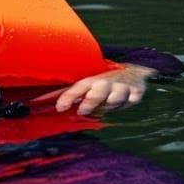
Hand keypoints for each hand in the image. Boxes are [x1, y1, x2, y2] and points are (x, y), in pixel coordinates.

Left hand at [32, 63, 155, 116]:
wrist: (133, 72)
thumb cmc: (104, 83)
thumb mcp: (88, 87)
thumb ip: (73, 96)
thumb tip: (47, 105)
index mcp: (90, 81)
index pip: (76, 88)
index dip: (67, 97)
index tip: (60, 108)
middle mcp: (105, 82)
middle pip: (96, 92)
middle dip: (89, 101)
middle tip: (81, 111)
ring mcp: (121, 86)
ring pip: (115, 97)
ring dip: (110, 103)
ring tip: (106, 106)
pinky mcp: (136, 91)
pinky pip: (132, 99)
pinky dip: (129, 102)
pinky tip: (127, 101)